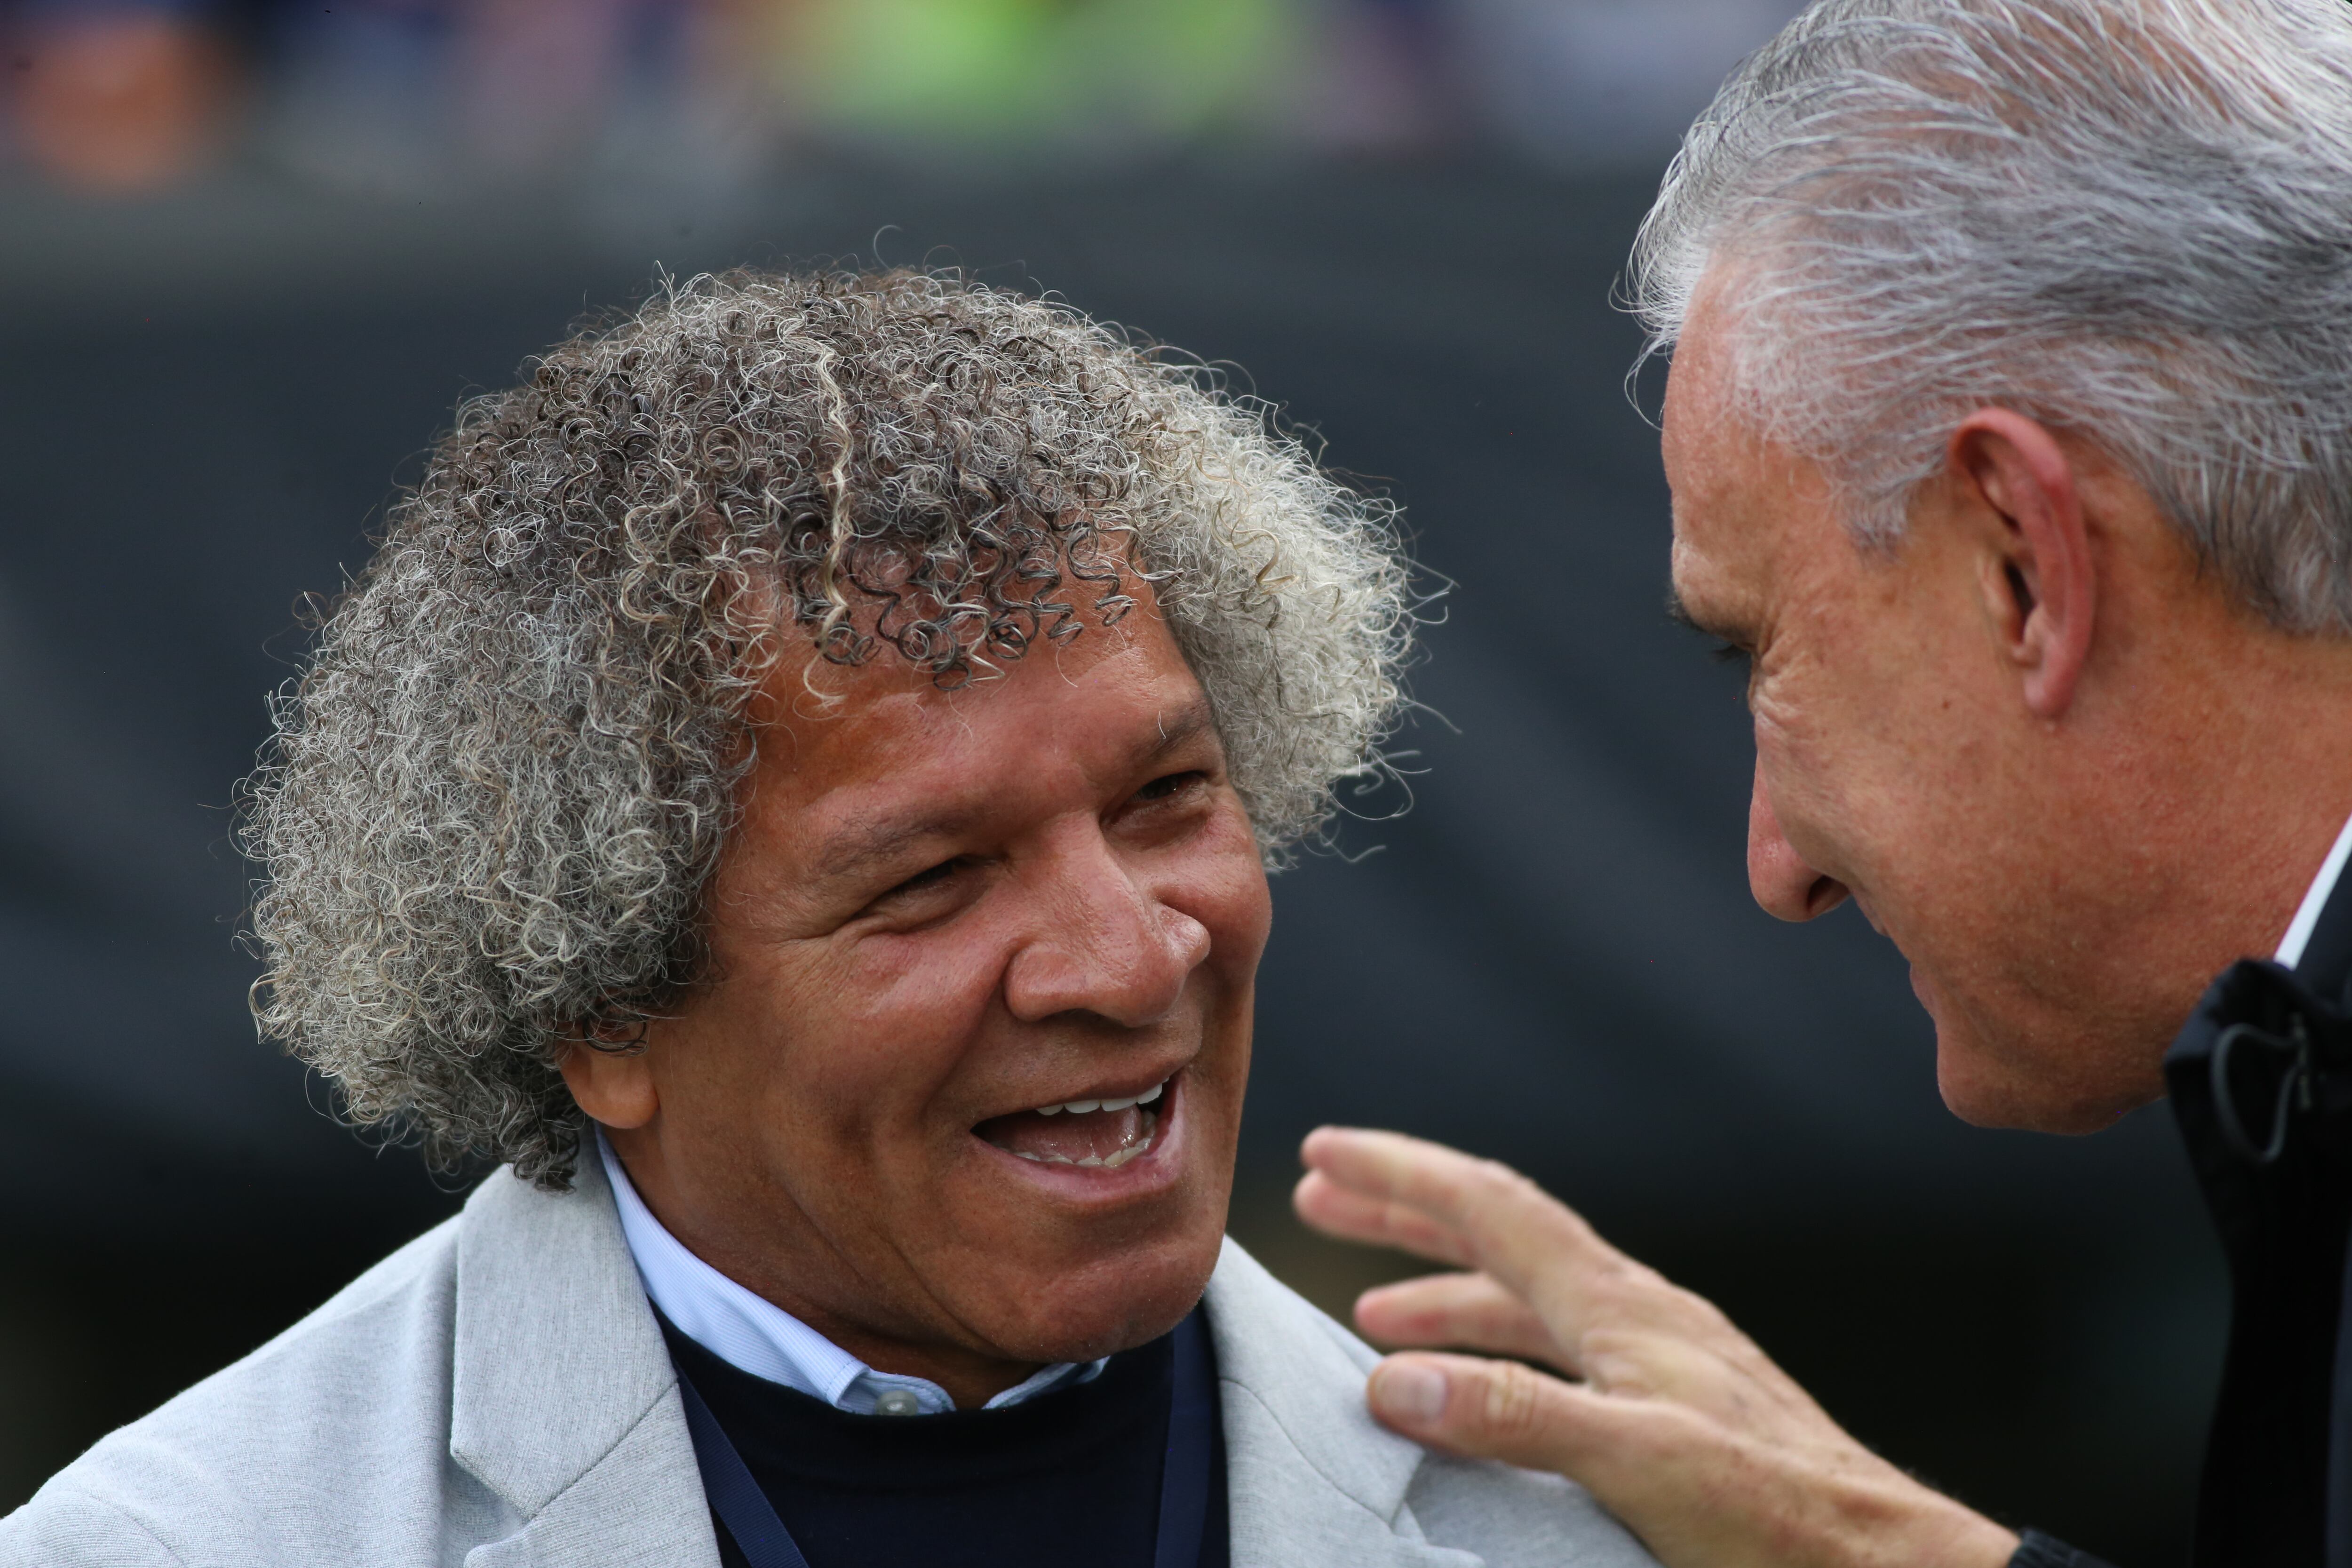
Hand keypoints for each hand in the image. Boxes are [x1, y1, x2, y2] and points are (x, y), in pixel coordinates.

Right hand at [1294, 1127, 2020, 1567]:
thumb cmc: (1779, 1518)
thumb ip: (1514, 1413)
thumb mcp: (1637, 1460)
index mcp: (1621, 1307)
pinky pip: (1560, 1352)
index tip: (1324, 1153)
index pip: (1490, 1207)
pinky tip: (1485, 1387)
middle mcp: (1638, 1315)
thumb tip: (1393, 1379)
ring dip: (1444, 1291)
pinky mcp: (1676, 1409)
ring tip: (1375, 1311)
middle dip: (1406, 1212)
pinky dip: (1497, 1350)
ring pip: (1528, 1298)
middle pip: (1501, 1233)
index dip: (1401, 1174)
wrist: (1887, 1565)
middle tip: (1323, 1198)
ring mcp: (1660, 1360)